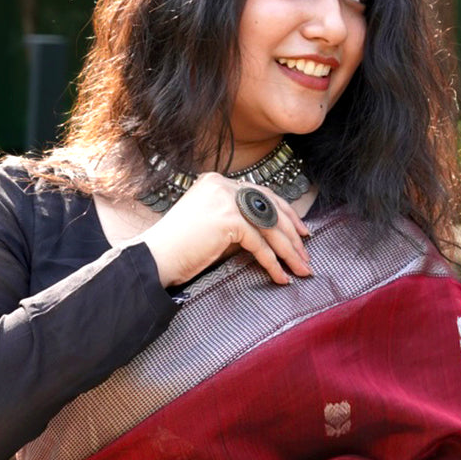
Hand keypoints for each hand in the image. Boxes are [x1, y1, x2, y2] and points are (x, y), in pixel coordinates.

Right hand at [142, 171, 312, 288]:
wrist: (153, 258)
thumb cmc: (178, 248)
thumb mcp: (211, 226)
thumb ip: (237, 221)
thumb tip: (271, 234)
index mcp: (217, 182)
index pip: (261, 193)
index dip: (285, 213)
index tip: (300, 231)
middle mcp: (223, 185)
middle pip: (270, 207)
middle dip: (292, 233)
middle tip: (306, 253)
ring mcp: (225, 200)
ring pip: (270, 226)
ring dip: (289, 251)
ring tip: (302, 269)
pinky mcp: (227, 220)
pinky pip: (260, 244)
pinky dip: (273, 263)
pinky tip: (281, 277)